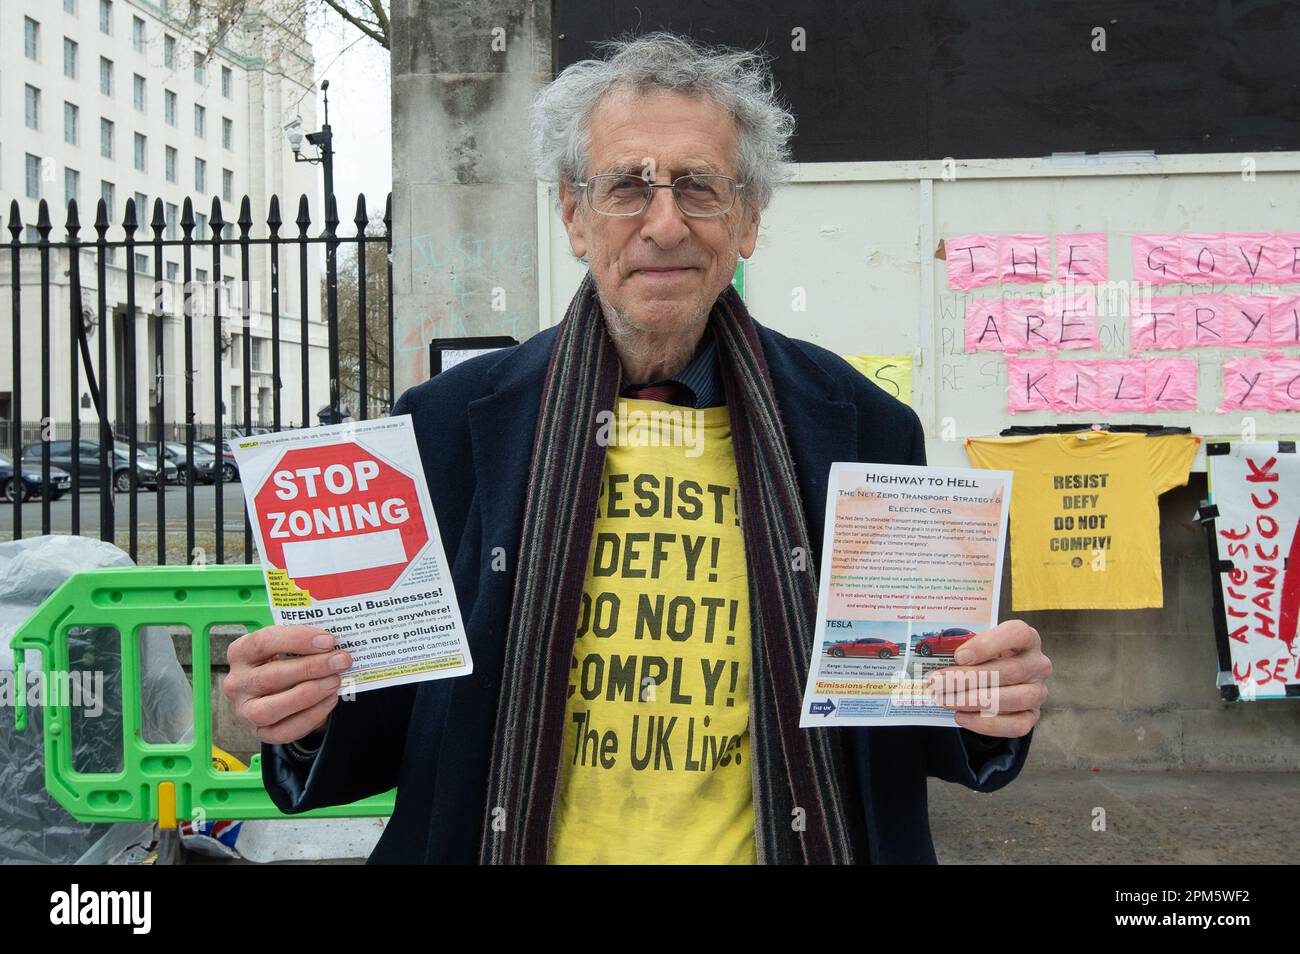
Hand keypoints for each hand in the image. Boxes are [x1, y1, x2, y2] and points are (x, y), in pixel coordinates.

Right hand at [223, 625, 351, 744]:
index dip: (297, 640)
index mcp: (241, 652)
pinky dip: (311, 715)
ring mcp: (245, 710)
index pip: (263, 642)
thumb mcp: (289, 645)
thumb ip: (304, 642)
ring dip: (309, 693)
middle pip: (271, 676)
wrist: (280, 690)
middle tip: (340, 661)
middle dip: (311, 668)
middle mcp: (237, 682)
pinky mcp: (260, 732)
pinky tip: (330, 699)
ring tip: (335, 681)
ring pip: (271, 708)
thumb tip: (335, 644)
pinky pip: (284, 730)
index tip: (328, 641)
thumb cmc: (285, 660)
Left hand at [927, 620, 1050, 737]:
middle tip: (938, 683)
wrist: (998, 679)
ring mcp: (1038, 691)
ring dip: (974, 701)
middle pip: (1009, 671)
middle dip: (968, 678)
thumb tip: (936, 663)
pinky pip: (1016, 724)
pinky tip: (961, 717)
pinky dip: (986, 723)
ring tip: (946, 701)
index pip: (1017, 634)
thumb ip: (962, 649)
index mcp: (1027, 638)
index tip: (958, 656)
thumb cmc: (985, 657)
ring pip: (1014, 698)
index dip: (987, 645)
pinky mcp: (1032, 715)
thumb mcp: (976, 646)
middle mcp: (1038, 664)